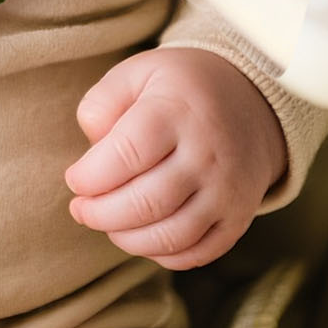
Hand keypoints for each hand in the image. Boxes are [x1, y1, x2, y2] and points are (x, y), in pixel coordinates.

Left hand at [65, 48, 287, 268]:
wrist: (252, 102)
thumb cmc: (180, 88)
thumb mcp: (138, 71)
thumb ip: (102, 102)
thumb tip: (91, 148)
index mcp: (177, 111)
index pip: (126, 154)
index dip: (91, 176)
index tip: (75, 179)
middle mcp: (207, 154)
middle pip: (145, 202)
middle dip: (100, 214)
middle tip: (81, 208)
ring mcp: (226, 191)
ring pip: (170, 235)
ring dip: (126, 238)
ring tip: (106, 222)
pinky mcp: (237, 218)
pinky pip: (196, 253)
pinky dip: (160, 255)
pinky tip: (140, 236)